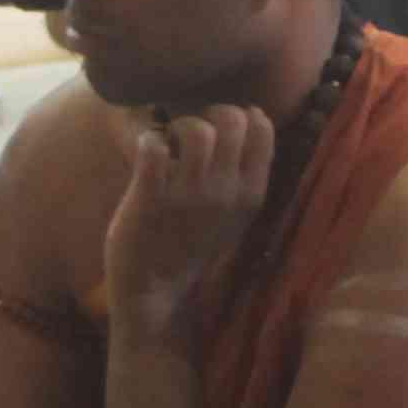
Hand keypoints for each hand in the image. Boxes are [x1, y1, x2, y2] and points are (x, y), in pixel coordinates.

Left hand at [103, 102, 274, 322]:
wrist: (158, 294)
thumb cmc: (193, 246)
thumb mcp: (234, 215)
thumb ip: (244, 174)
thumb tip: (251, 118)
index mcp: (250, 193)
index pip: (261, 128)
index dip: (239, 115)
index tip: (220, 130)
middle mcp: (224, 191)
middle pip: (230, 118)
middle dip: (208, 113)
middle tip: (190, 132)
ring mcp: (188, 195)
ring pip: (195, 129)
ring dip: (177, 125)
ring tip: (169, 142)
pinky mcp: (149, 199)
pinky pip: (153, 147)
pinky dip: (147, 140)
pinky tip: (146, 152)